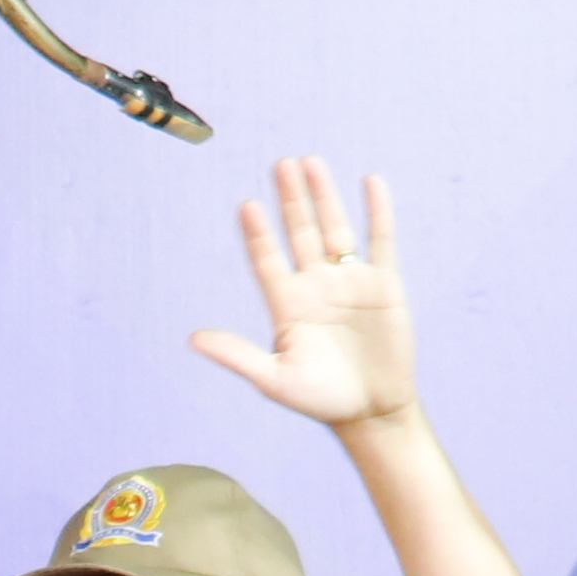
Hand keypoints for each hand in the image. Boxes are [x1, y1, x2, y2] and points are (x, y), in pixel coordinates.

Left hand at [191, 160, 424, 434]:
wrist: (372, 413)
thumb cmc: (320, 400)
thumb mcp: (274, 379)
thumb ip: (237, 355)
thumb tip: (192, 339)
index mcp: (286, 304)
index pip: (266, 259)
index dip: (258, 234)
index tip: (247, 206)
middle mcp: (315, 285)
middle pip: (298, 232)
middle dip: (290, 200)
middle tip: (280, 164)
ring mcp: (349, 281)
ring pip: (334, 228)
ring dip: (323, 196)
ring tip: (310, 163)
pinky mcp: (384, 284)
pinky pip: (380, 240)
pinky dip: (376, 211)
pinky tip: (369, 181)